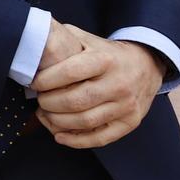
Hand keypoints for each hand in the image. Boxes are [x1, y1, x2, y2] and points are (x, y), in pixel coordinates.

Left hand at [31, 24, 164, 148]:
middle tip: (39, 100)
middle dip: (49, 103)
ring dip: (58, 122)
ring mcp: (126, 105)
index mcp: (105, 60)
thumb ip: (63, 38)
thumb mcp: (88, 39)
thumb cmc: (106, 53)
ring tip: (45, 115)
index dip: (46, 80)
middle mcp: (118, 83)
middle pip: (76, 101)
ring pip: (86, 121)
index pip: (70, 72)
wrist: (146, 65)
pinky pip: (100, 138)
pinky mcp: (130, 122)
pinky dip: (76, 140)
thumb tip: (33, 40)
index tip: (33, 83)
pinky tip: (59, 136)